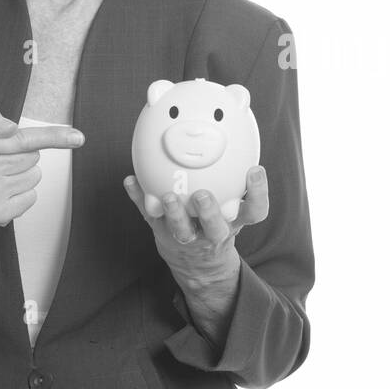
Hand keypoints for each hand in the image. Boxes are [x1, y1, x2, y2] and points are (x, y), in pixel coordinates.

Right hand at [0, 105, 85, 241]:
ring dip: (22, 174)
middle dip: (21, 156)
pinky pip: (31, 196)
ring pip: (34, 175)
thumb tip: (12, 128)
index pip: (21, 138)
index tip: (78, 137)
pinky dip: (22, 194)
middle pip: (32, 156)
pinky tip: (1, 192)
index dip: (53, 137)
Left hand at [123, 167, 268, 285]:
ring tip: (168, 196)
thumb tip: (233, 127)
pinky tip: (130, 181)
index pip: (255, 210)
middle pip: (215, 227)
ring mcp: (188, 236)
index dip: (259, 193)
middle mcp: (214, 231)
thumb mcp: (235, 204)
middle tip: (202, 195)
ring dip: (174, 214)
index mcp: (235, 221)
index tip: (255, 170)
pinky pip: (149, 215)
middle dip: (209, 213)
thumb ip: (236, 177)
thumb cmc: (217, 220)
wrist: (198, 261)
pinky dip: (139, 198)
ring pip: (181, 229)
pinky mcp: (163, 234)